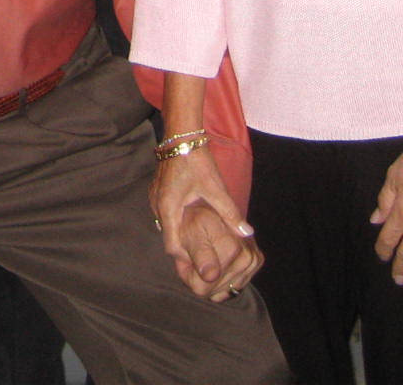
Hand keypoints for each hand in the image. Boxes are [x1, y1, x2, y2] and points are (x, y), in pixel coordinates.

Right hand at [151, 143, 261, 300]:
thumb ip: (230, 213)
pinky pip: (165, 213)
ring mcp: (155, 197)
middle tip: (201, 258)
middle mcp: (158, 205)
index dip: (185, 258)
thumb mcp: (215, 188)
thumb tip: (247, 233)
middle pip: (169, 236)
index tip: (199, 266)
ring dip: (180, 234)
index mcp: (169, 207)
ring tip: (198, 243)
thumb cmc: (197, 161)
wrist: (181, 136)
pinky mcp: (158, 191)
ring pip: (167, 225)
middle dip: (184, 248)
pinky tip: (191, 221)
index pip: (172, 245)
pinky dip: (177, 221)